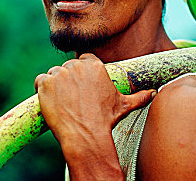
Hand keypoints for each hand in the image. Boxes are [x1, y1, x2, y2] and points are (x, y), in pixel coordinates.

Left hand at [34, 53, 154, 179]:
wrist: (86, 135)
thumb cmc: (106, 119)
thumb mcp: (124, 105)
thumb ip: (140, 96)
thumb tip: (154, 93)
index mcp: (95, 66)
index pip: (84, 60)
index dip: (82, 72)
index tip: (82, 85)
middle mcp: (78, 66)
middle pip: (69, 67)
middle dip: (69, 79)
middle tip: (73, 97)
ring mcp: (60, 74)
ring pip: (54, 73)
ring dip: (56, 84)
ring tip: (62, 101)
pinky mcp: (46, 83)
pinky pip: (40, 80)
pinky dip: (42, 89)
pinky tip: (50, 101)